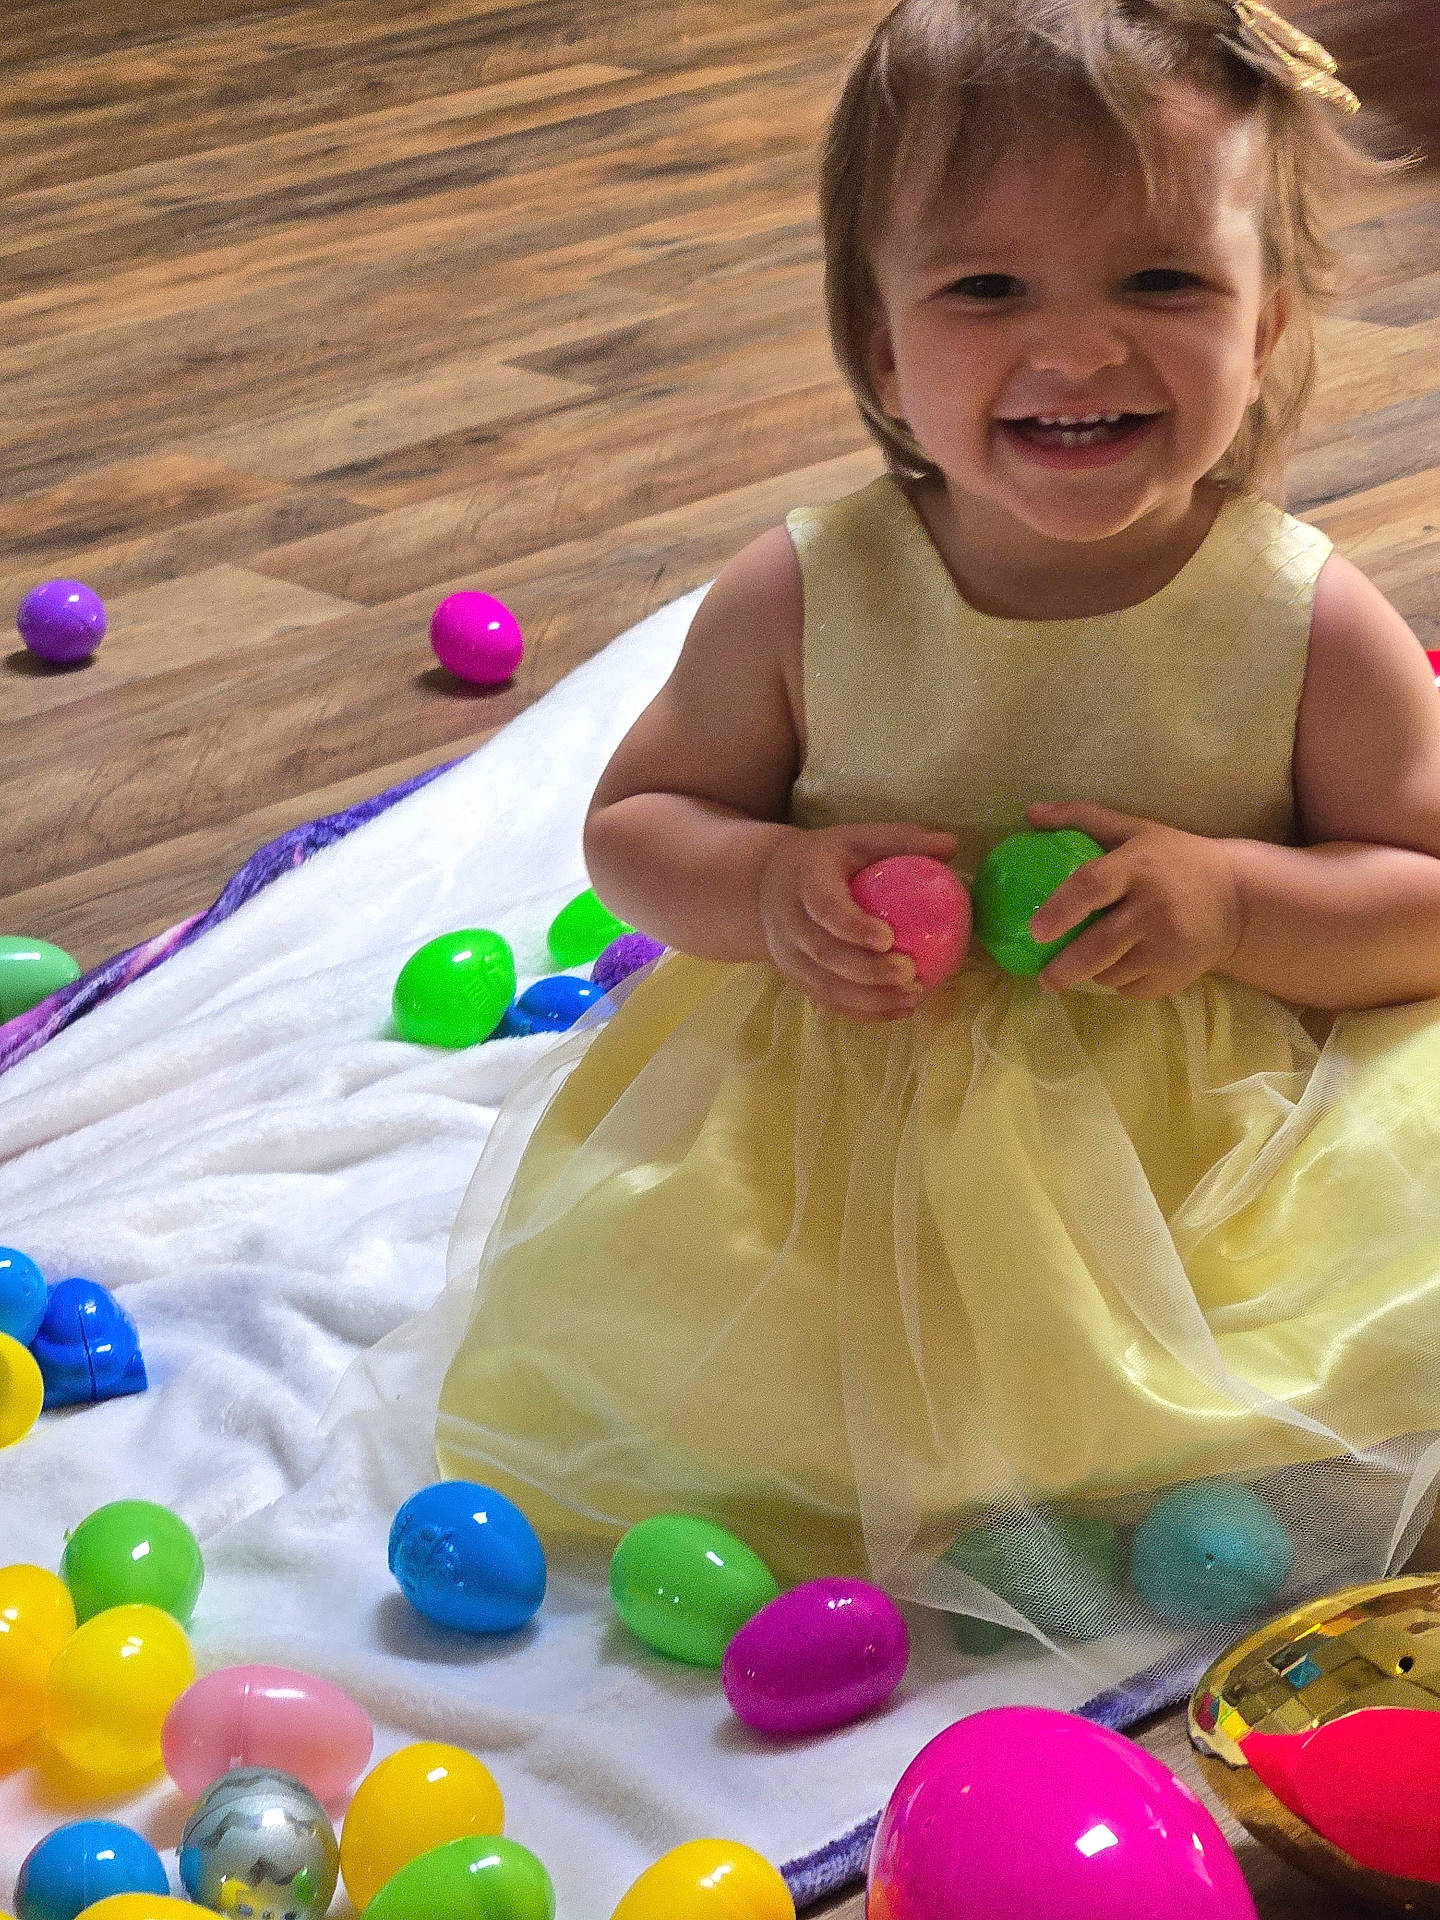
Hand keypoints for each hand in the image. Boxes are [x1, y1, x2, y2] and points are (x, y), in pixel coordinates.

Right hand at [758, 821, 959, 1019]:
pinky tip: (901, 1009)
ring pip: (826, 987)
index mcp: (803, 880)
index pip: (823, 908)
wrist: (768, 885)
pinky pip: (830, 1001)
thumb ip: (901, 840)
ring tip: (914, 996)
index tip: (888, 939)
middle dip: (869, 971)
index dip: (852, 926)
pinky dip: (866, 1011)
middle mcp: (788, 921)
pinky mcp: (796, 978)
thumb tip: (951, 844)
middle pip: (825, 954)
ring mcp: (788, 955)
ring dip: (872, 999)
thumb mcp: (856, 838)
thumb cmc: (826, 859)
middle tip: (910, 973)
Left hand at [1024, 801, 1242, 997]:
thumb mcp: (1135, 830)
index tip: (1034, 931)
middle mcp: (1155, 908)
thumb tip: (1031, 814)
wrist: (1237, 898)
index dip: (1060, 909)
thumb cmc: (1174, 860)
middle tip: (1043, 978)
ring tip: (1086, 962)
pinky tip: (1121, 965)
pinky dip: (1118, 982)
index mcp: (1139, 867)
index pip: (1092, 886)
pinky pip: (1130, 988)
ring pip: (1110, 973)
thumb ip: (1082, 818)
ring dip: (1091, 973)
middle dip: (1063, 969)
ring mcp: (1168, 946)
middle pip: (1098, 946)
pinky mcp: (1176, 975)